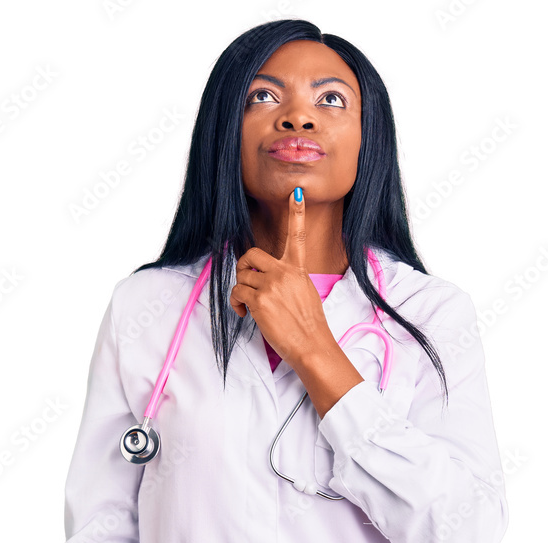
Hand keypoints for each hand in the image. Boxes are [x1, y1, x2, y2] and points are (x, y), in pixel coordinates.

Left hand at [228, 187, 333, 365]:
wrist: (312, 345)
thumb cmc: (309, 325)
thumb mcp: (305, 293)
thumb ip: (289, 280)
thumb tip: (268, 280)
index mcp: (298, 269)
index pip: (297, 236)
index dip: (297, 212)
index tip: (296, 192)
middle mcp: (285, 272)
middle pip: (251, 255)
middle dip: (242, 267)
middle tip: (246, 282)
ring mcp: (272, 285)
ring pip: (241, 277)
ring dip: (240, 291)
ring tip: (248, 306)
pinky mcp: (260, 300)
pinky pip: (236, 292)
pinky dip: (236, 304)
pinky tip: (244, 314)